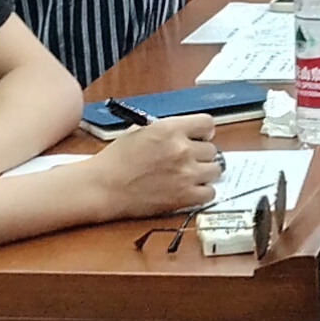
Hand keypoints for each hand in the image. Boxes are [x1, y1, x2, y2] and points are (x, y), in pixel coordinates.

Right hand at [87, 115, 225, 219]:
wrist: (104, 187)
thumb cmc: (116, 160)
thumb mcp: (140, 132)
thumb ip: (166, 130)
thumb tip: (185, 133)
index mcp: (170, 129)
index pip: (208, 123)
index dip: (204, 131)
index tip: (200, 137)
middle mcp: (182, 149)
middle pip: (212, 149)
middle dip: (201, 154)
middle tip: (187, 161)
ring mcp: (186, 174)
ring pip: (215, 170)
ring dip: (204, 173)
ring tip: (189, 176)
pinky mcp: (185, 196)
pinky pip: (210, 193)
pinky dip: (203, 192)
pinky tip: (190, 190)